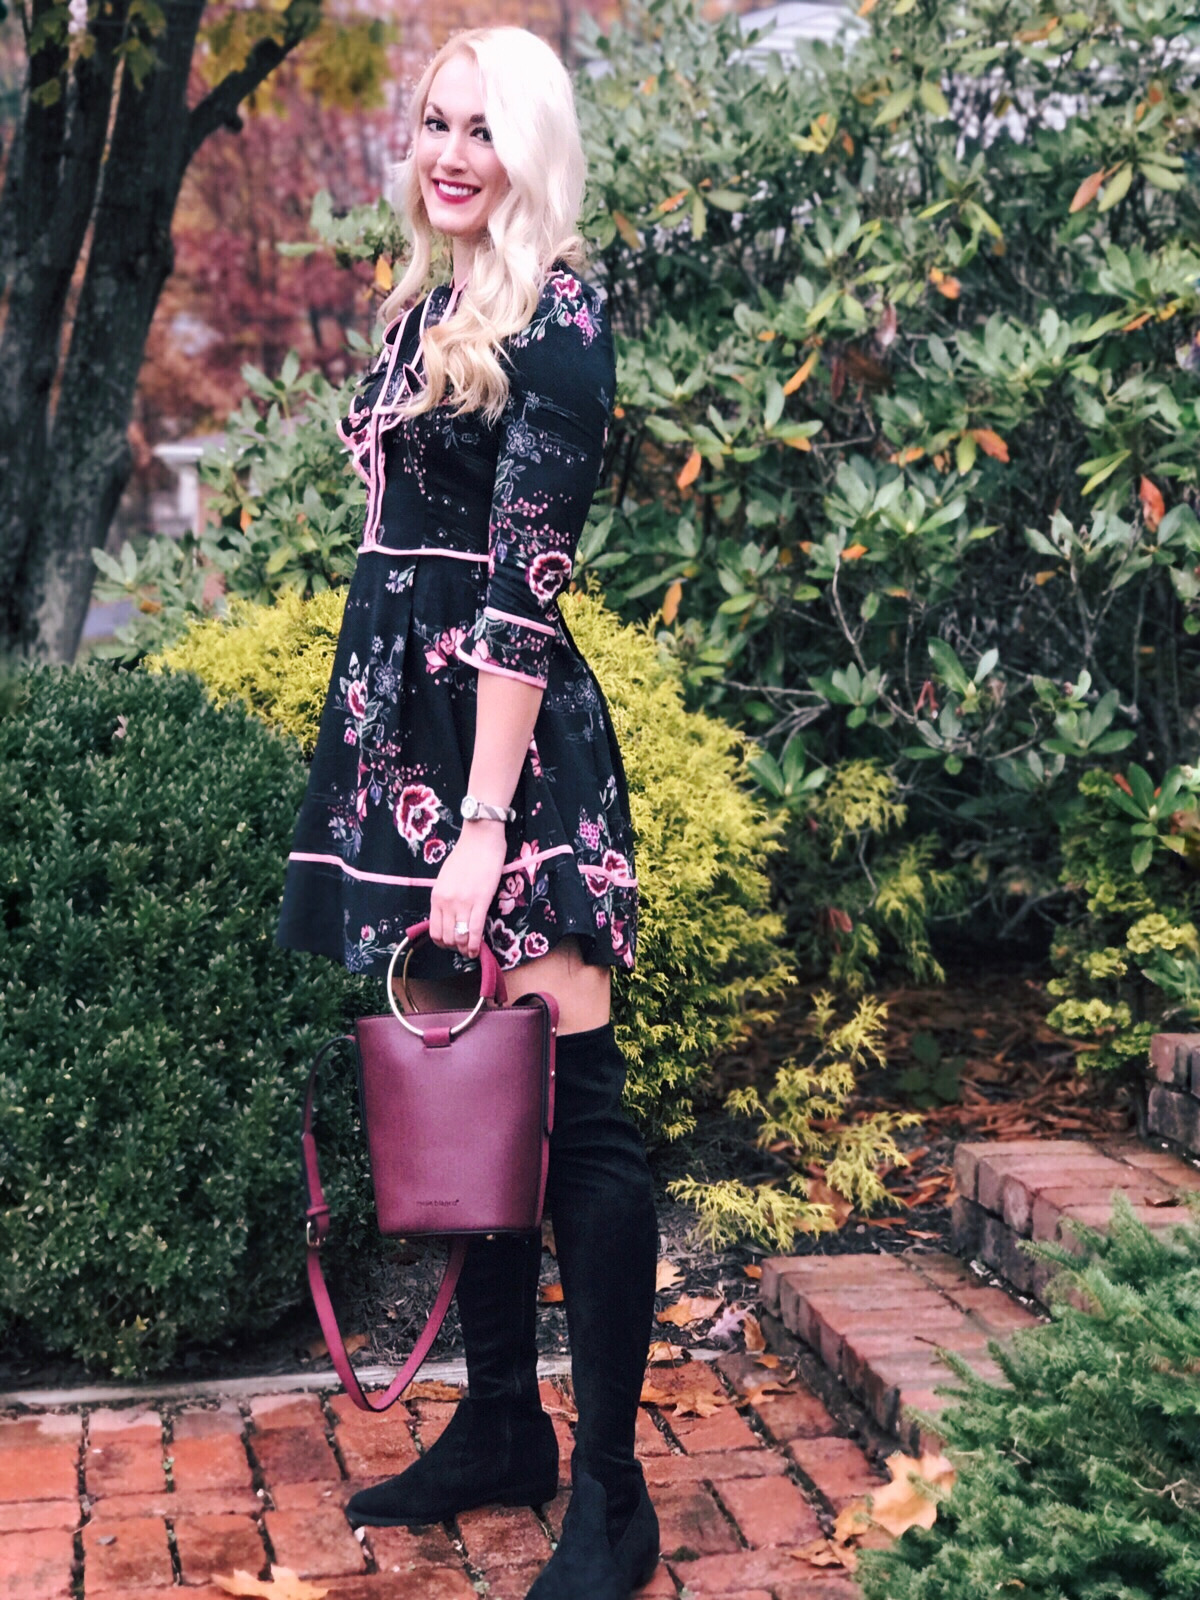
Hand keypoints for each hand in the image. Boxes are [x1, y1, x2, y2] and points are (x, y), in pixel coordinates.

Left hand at [429, 823, 507, 959]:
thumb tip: (450, 915)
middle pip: (446, 937)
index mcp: (436, 897)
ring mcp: (463, 903)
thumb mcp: (446, 878)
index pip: (434, 930)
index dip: (443, 943)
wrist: (481, 839)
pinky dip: (475, 945)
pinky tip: (477, 951)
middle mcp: (446, 903)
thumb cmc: (465, 855)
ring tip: (470, 951)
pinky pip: (475, 931)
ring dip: (465, 949)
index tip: (452, 944)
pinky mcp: (481, 901)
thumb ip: (445, 897)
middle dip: (454, 948)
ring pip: (460, 938)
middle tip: (463, 948)